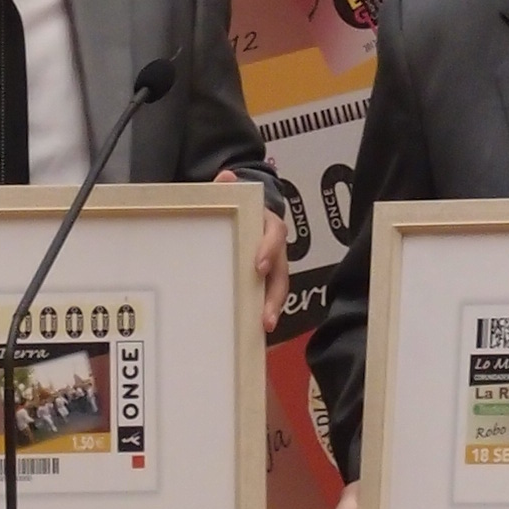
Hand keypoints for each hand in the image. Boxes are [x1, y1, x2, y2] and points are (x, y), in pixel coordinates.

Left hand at [230, 183, 288, 334]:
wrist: (248, 214)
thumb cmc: (240, 208)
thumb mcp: (233, 196)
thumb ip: (228, 188)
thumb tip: (226, 177)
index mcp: (269, 225)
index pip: (275, 235)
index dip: (269, 250)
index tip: (257, 267)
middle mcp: (276, 247)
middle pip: (283, 271)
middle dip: (275, 294)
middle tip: (266, 316)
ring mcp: (274, 266)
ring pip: (279, 288)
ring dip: (274, 308)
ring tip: (265, 327)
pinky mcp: (265, 280)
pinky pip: (268, 296)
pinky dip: (264, 311)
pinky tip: (255, 330)